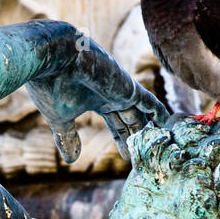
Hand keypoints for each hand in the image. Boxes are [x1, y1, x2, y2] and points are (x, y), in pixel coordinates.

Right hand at [26, 38, 169, 164]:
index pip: (114, 122)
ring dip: (149, 129)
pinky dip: (158, 111)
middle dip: (136, 137)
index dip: (121, 138)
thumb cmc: (51, 85)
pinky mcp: (127, 86)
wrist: (53, 57)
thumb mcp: (59, 118)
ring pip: (141, 112)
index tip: (127, 156)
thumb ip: (67, 137)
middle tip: (146, 157)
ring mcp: (119, 89)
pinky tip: (167, 122)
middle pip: (129, 119)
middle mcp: (109, 94)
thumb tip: (72, 160)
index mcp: (93, 99)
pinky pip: (149, 100)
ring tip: (159, 146)